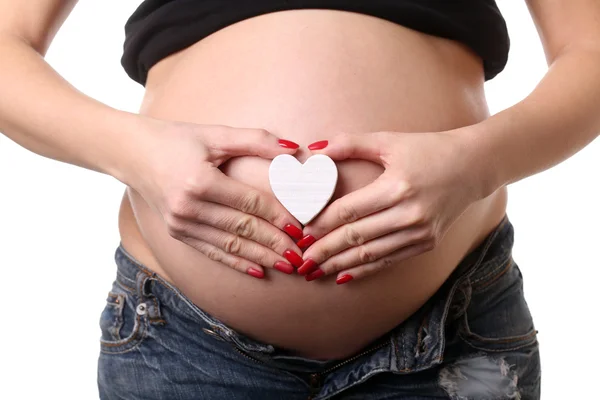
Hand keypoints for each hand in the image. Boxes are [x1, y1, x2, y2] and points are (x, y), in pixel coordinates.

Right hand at [127, 117, 305, 278]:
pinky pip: (212, 251)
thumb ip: (255, 140)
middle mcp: (188, 207)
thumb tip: (293, 148)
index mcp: (199, 182)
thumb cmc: (176, 139)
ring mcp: (180, 224)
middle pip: (242, 229)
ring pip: (230, 245)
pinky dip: (236, 262)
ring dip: (260, 256)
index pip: (249, 203)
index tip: (300, 227)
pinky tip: (257, 269)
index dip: (277, 216)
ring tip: (286, 266)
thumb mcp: (215, 134)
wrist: (132, 153)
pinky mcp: (177, 233)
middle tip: (300, 254)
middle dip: (274, 242)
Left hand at [297, 130, 481, 282]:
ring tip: (315, 272)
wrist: (473, 166)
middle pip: (356, 238)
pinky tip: (345, 275)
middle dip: (325, 251)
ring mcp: (420, 233)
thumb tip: (315, 150)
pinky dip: (365, 270)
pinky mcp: (426, 243)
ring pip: (371, 255)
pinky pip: (389, 261)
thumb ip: (351, 144)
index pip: (349, 212)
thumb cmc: (428, 149)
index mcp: (396, 187)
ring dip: (340, 265)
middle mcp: (409, 214)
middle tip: (301, 261)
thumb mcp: (390, 141)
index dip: (322, 224)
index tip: (301, 233)